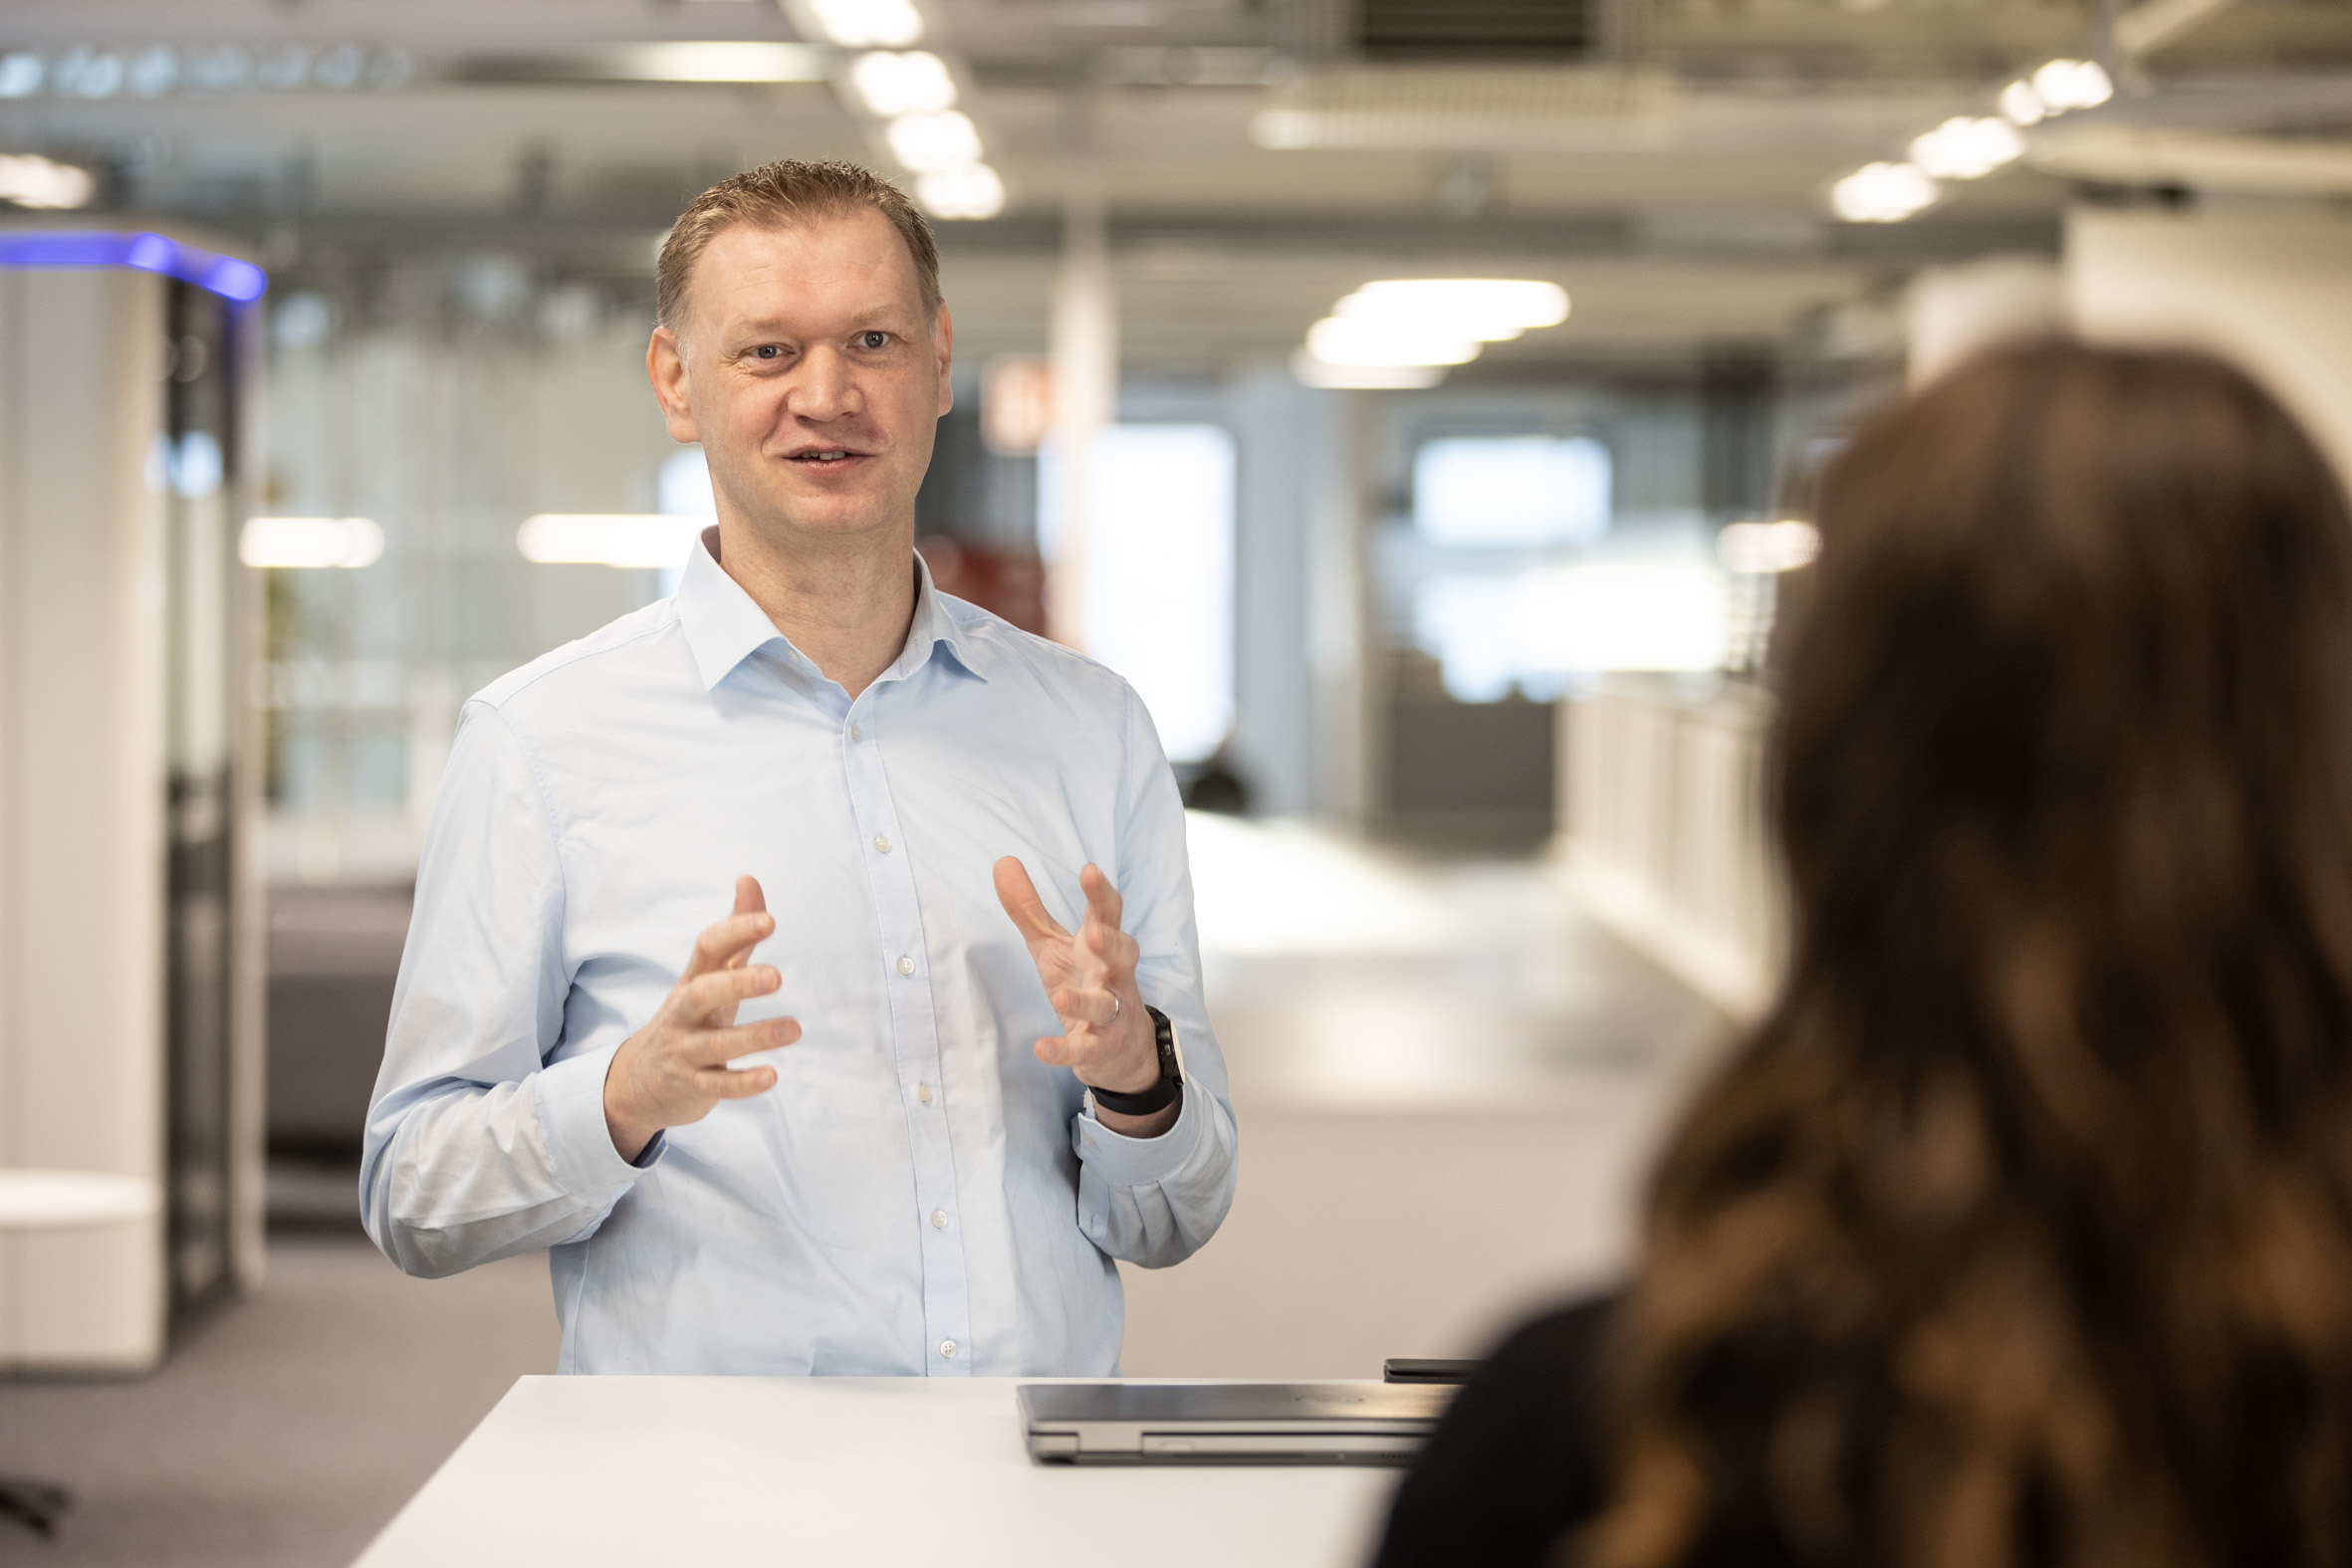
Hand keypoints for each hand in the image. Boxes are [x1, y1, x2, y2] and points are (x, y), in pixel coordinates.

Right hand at [602, 876, 799, 1161]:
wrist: (640, 1080)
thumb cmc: (690, 1016)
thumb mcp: (709, 973)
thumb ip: (736, 932)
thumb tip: (749, 878)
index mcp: (695, 978)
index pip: (708, 948)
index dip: (736, 932)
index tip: (769, 921)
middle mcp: (686, 1012)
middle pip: (704, 993)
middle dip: (738, 983)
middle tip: (777, 976)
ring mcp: (687, 1050)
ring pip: (716, 1044)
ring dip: (755, 1037)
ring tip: (794, 1029)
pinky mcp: (693, 1086)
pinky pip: (717, 1086)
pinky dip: (742, 1083)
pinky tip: (771, 1077)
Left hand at [993, 858, 1174, 1134]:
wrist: (1120, 1050)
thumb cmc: (1085, 982)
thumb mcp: (1053, 945)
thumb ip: (1030, 908)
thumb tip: (1003, 861)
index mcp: (1101, 946)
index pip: (1108, 915)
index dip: (1101, 894)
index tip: (1089, 871)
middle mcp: (1113, 976)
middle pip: (1122, 956)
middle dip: (1110, 944)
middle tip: (1093, 934)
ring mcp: (1110, 1014)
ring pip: (1105, 1005)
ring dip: (1083, 1001)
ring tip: (1059, 997)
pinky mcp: (1098, 1048)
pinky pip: (1084, 1049)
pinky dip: (1064, 1050)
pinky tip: (1042, 1048)